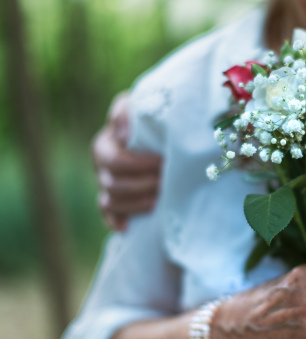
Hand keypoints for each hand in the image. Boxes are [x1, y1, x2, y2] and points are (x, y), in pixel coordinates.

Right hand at [93, 93, 162, 230]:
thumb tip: (122, 133)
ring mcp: (106, 184)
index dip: (138, 165)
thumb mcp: (142, 106)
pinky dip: (116, 221)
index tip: (162, 162)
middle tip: (165, 183)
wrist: (163, 132)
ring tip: (159, 201)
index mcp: (105, 144)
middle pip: (113, 184)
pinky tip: (128, 227)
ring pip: (110, 201)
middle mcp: (101, 165)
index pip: (115, 161)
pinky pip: (108, 215)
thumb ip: (127, 112)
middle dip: (142, 185)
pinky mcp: (114, 200)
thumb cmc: (153, 118)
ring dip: (135, 204)